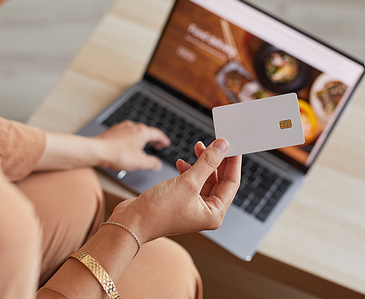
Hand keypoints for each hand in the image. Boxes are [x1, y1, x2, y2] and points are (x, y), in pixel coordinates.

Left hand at [93, 120, 170, 171]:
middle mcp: (132, 127)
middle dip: (153, 139)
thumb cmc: (117, 155)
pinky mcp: (113, 131)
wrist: (96, 151)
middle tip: (156, 145)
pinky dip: (131, 138)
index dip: (163, 140)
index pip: (157, 134)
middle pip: (147, 131)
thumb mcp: (140, 163)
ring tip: (142, 146)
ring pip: (135, 131)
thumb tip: (157, 164)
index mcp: (142, 132)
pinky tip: (127, 145)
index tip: (165, 143)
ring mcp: (122, 128)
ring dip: (141, 138)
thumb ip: (152, 163)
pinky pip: (125, 133)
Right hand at [109, 139, 241, 243]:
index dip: (233, 162)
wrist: (131, 222)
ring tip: (197, 147)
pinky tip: (181, 163)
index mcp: (214, 213)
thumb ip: (207, 162)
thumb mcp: (188, 182)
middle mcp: (205, 212)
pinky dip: (188, 170)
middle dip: (216, 160)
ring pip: (204, 179)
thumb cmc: (158, 210)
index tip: (233, 144)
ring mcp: (192, 207)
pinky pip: (191, 182)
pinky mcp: (180, 201)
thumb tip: (223, 146)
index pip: (232, 183)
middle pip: (219, 180)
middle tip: (215, 142)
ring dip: (201, 163)